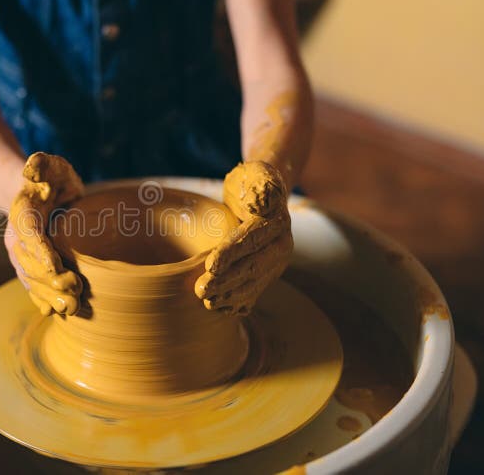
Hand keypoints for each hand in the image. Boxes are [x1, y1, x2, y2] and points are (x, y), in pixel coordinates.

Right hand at [7, 152, 84, 314]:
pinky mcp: (30, 266)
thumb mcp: (51, 166)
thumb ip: (42, 165)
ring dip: (48, 295)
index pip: (28, 234)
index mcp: (22, 213)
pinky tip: (56, 313)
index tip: (55, 266)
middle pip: (28, 263)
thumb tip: (32, 167)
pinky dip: (42, 300)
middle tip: (74, 290)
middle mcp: (17, 237)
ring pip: (30, 279)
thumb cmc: (51, 179)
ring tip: (72, 307)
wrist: (40, 195)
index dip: (40, 251)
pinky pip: (32, 286)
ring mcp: (22, 255)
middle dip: (48, 280)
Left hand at [195, 161, 291, 313]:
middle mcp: (281, 245)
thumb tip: (261, 203)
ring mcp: (275, 263)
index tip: (211, 264)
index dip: (232, 252)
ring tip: (207, 302)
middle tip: (201, 290)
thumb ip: (260, 185)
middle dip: (227, 281)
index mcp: (278, 222)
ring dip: (230, 296)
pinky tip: (220, 309)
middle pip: (253, 267)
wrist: (263, 193)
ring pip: (253, 284)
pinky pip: (253, 291)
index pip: (253, 239)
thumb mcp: (256, 174)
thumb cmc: (252, 181)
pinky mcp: (267, 273)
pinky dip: (237, 302)